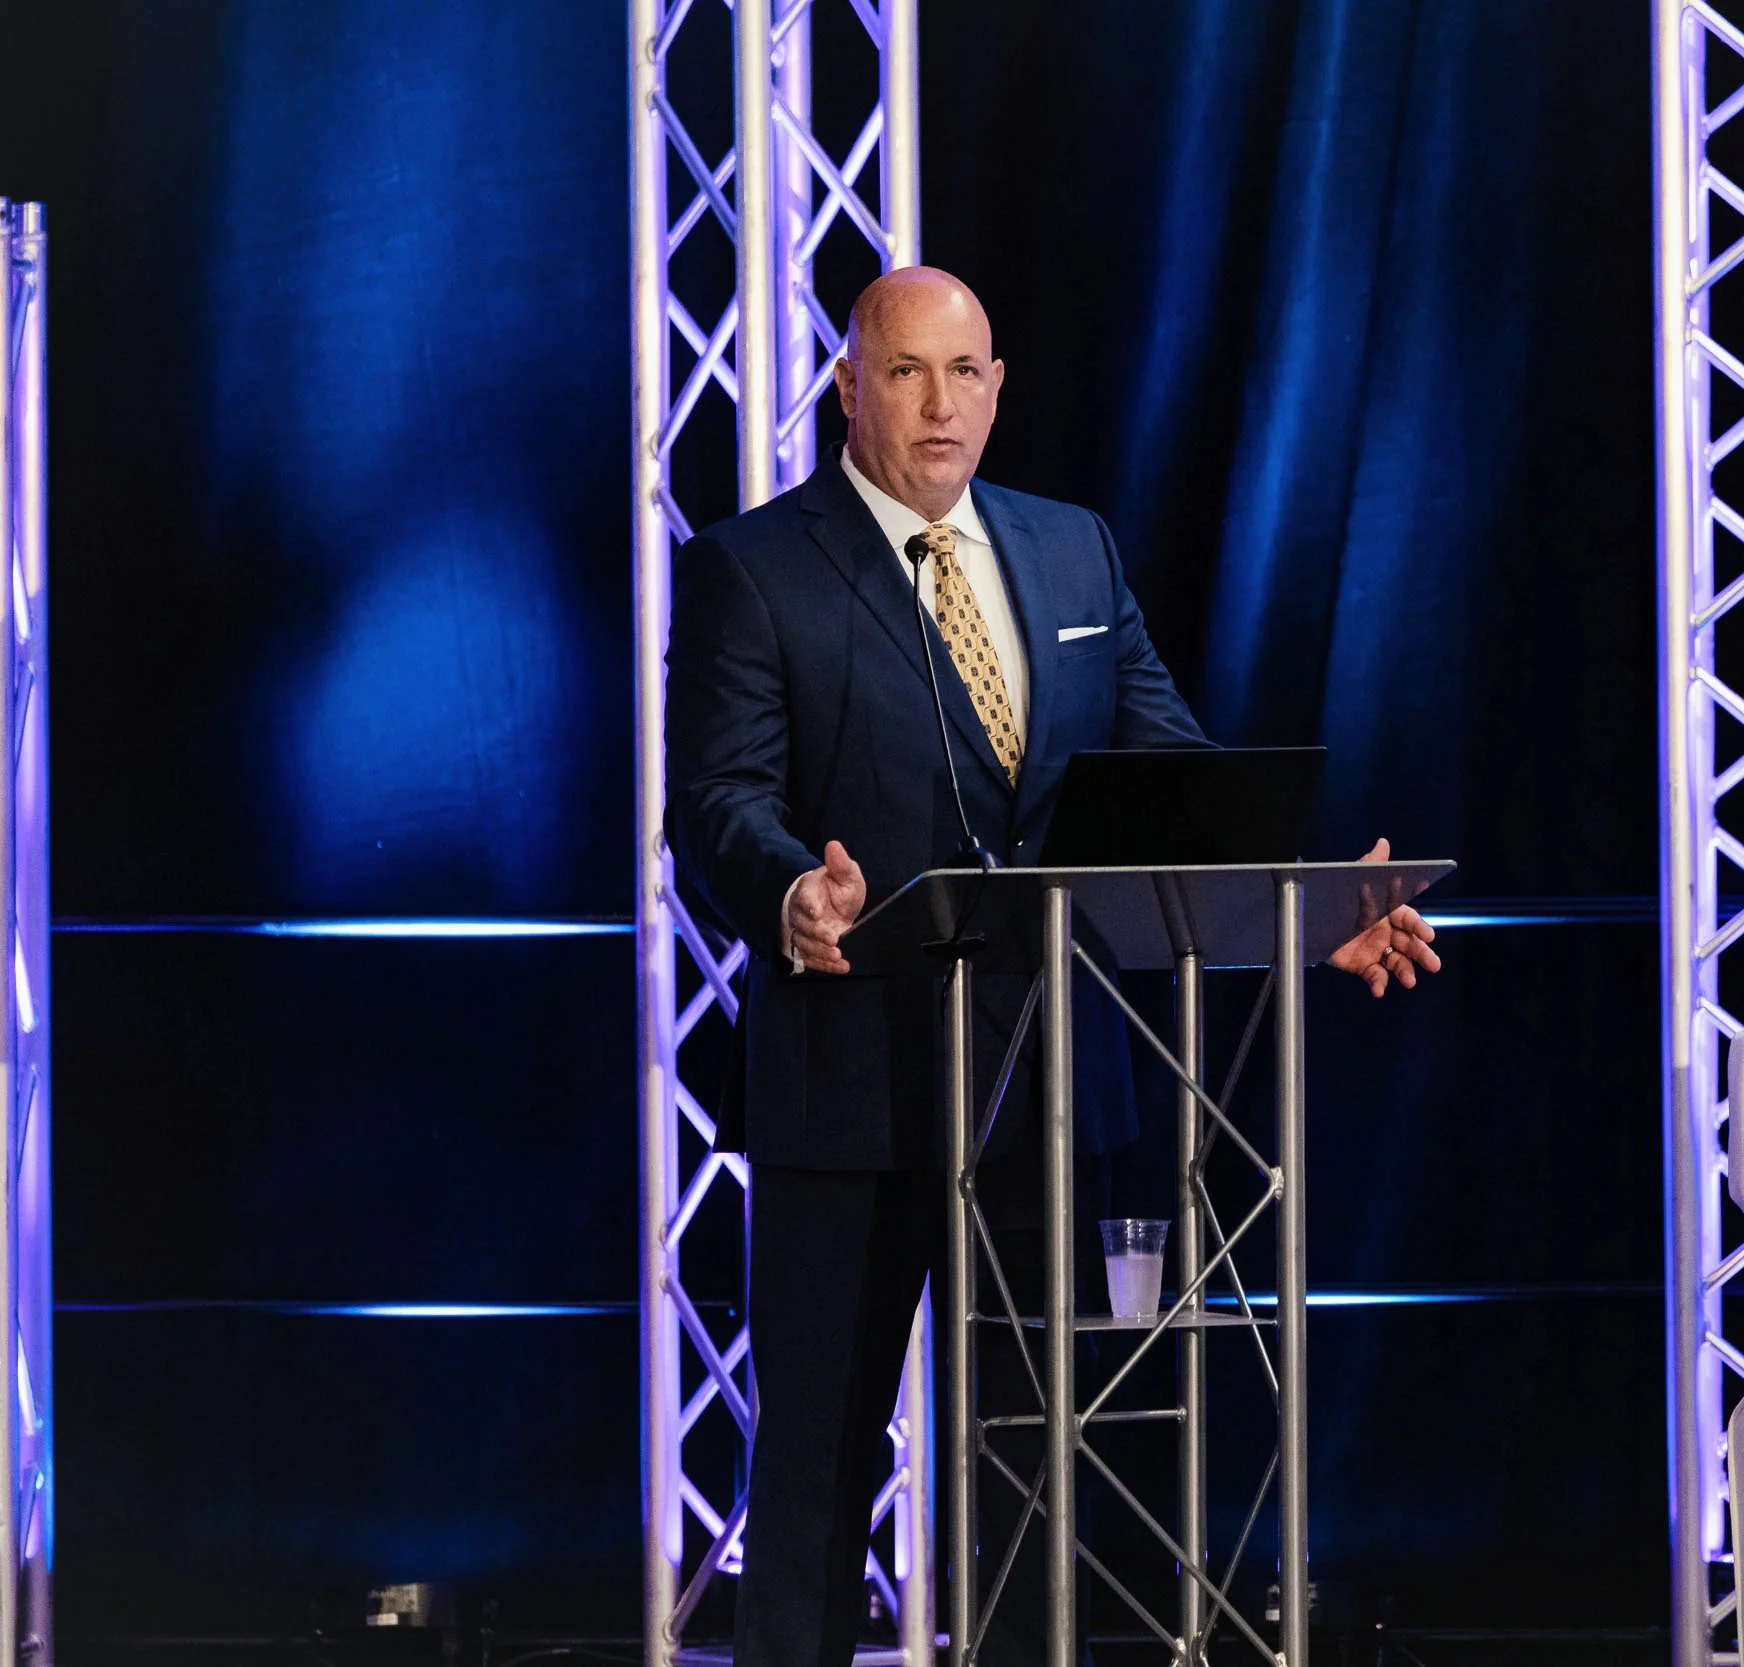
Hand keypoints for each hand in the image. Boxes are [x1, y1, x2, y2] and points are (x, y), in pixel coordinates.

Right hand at [787, 839, 865, 974]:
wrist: (836, 907)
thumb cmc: (839, 888)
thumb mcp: (847, 875)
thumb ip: (841, 864)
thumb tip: (833, 845)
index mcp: (808, 890)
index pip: (803, 896)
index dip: (808, 904)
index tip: (816, 912)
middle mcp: (801, 912)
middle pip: (802, 924)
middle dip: (816, 933)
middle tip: (833, 939)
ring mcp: (803, 932)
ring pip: (804, 944)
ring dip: (819, 951)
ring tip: (837, 955)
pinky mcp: (809, 948)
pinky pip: (812, 959)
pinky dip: (826, 965)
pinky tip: (842, 967)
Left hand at [1327, 837, 1441, 997]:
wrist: (1309, 919)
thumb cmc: (1337, 897)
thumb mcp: (1353, 881)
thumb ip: (1370, 865)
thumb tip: (1382, 843)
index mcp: (1387, 911)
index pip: (1408, 919)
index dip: (1419, 927)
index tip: (1429, 935)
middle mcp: (1385, 931)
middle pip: (1409, 944)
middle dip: (1422, 954)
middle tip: (1434, 964)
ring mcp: (1375, 949)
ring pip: (1396, 963)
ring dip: (1405, 972)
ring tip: (1410, 981)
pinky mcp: (1362, 965)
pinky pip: (1374, 976)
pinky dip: (1378, 984)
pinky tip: (1379, 991)